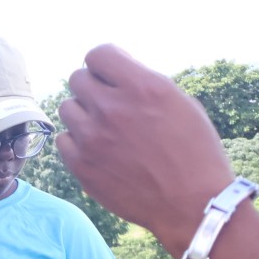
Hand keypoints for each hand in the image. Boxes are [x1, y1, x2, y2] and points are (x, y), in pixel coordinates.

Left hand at [60, 44, 235, 255]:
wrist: (192, 204)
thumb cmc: (194, 153)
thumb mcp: (181, 104)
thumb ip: (142, 84)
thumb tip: (114, 73)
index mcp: (143, 87)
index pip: (97, 54)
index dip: (105, 64)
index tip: (112, 75)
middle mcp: (113, 108)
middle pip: (77, 78)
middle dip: (93, 88)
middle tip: (111, 104)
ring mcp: (92, 137)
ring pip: (67, 108)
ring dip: (84, 114)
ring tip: (107, 130)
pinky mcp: (80, 164)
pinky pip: (63, 138)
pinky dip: (77, 141)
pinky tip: (100, 150)